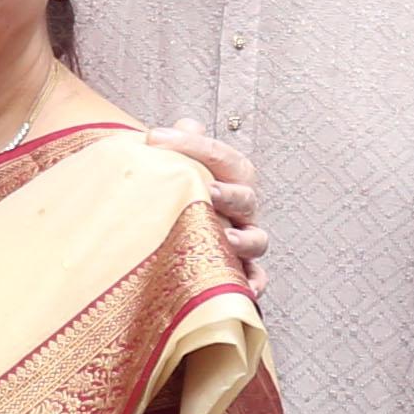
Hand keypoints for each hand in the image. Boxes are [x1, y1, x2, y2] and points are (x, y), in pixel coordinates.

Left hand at [145, 122, 266, 280]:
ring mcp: (244, 240)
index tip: (156, 139)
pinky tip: (243, 288)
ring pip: (257, 240)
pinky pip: (255, 280)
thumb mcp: (177, 164)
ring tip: (225, 238)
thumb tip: (183, 124)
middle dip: (229, 194)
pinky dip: (252, 284)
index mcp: (230, 177)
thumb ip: (181, 144)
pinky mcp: (241, 272)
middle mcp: (242, 209)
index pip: (222, 157)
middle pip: (246, 198)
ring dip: (244, 240)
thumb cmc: (180, 190)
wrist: (175, 221)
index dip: (193, 146)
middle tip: (207, 191)